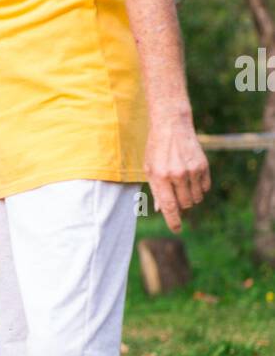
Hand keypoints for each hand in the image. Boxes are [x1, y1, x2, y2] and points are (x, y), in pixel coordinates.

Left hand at [144, 115, 210, 231]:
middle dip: (181, 206)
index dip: (173, 221)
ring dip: (190, 197)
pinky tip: (191, 178)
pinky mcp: (203, 165)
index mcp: (160, 177)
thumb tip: (161, 211)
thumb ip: (156, 191)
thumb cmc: (156, 149)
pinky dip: (200, 189)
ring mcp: (192, 170)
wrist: (171, 125)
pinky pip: (205, 188)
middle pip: (185, 205)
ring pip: (196, 198)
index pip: (169, 207)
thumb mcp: (149, 169)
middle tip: (176, 196)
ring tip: (182, 184)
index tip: (177, 229)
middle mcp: (177, 175)